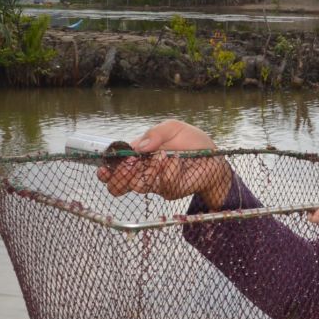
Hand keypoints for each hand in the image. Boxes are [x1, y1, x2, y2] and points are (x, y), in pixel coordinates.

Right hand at [96, 120, 231, 205]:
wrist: (214, 158)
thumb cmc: (192, 142)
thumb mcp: (173, 128)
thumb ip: (155, 133)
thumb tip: (138, 147)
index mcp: (138, 156)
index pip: (115, 167)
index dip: (107, 170)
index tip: (104, 170)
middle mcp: (143, 172)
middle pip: (119, 185)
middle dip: (120, 176)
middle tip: (131, 165)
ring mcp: (155, 183)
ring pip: (138, 186)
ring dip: (147, 170)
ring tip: (161, 156)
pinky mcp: (170, 190)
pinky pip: (163, 184)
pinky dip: (169, 169)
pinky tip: (176, 160)